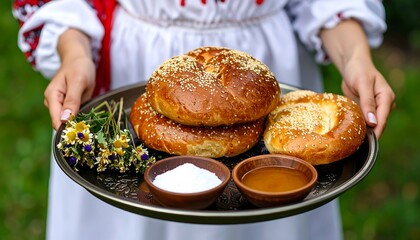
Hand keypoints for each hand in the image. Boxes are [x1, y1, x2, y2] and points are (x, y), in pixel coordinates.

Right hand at [43, 28, 94, 129]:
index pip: (55, 119)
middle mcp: (53, 103)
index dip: (66, 128)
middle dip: (73, 128)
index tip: (79, 135)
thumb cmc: (78, 67)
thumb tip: (64, 119)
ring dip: (78, 125)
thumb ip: (72, 100)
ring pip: (68, 121)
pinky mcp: (68, 106)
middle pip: (61, 122)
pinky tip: (90, 122)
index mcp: (52, 96)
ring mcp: (61, 105)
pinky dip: (81, 120)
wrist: (79, 60)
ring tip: (91, 127)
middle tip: (88, 133)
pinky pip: (74, 117)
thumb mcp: (78, 81)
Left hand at [320, 19, 394, 138]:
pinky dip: (357, 125)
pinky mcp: (365, 108)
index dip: (376, 132)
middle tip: (356, 146)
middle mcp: (383, 104)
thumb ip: (367, 102)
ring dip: (362, 131)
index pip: (382, 119)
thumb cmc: (359, 70)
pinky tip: (349, 132)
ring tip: (351, 142)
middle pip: (377, 124)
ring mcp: (374, 107)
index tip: (369, 143)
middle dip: (368, 134)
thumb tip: (373, 122)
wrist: (353, 64)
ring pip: (370, 123)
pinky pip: (362, 119)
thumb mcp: (362, 84)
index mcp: (386, 98)